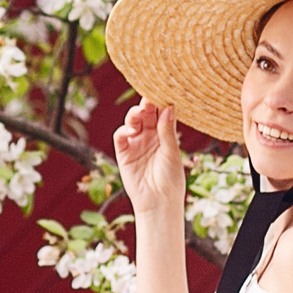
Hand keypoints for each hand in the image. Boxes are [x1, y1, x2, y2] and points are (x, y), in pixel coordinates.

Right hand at [112, 100, 184, 220]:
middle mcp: (150, 137)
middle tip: (149, 98)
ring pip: (132, 122)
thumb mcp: (172, 152)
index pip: (161, 113)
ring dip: (134, 115)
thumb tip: (169, 107)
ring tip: (139, 113)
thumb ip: (167, 130)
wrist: (159, 202)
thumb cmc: (171, 179)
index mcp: (164, 135)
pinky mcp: (124, 153)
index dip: (160, 102)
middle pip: (146, 114)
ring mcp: (136, 144)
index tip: (163, 90)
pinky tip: (131, 131)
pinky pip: (120, 137)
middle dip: (147, 104)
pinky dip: (124, 131)